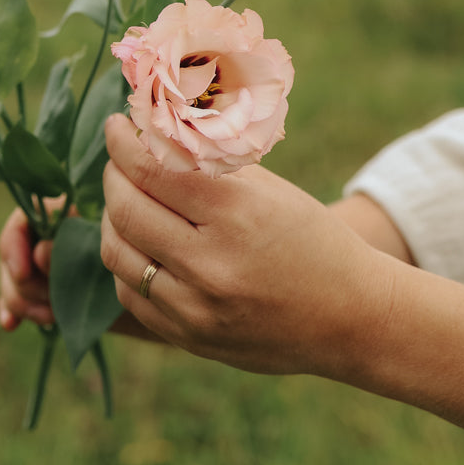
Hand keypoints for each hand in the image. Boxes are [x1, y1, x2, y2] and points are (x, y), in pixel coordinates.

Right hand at [0, 202, 160, 341]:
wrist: (188, 303)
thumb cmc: (171, 267)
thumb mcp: (132, 255)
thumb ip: (89, 248)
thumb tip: (43, 251)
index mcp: (85, 212)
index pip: (34, 213)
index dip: (17, 239)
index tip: (25, 270)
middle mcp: (68, 234)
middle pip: (20, 244)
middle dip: (20, 274)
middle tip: (45, 304)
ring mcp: (61, 265)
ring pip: (18, 270)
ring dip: (19, 294)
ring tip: (46, 315)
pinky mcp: (57, 294)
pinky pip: (23, 295)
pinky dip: (13, 308)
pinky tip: (11, 324)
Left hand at [101, 114, 398, 378]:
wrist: (352, 319)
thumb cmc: (312, 241)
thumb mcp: (270, 190)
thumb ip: (208, 163)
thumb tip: (150, 131)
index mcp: (236, 213)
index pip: (151, 169)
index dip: (122, 143)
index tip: (115, 126)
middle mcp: (211, 263)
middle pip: (126, 209)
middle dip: (112, 175)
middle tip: (117, 160)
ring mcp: (196, 307)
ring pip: (118, 252)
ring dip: (111, 218)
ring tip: (125, 199)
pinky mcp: (189, 337)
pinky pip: (129, 294)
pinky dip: (126, 261)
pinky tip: (138, 243)